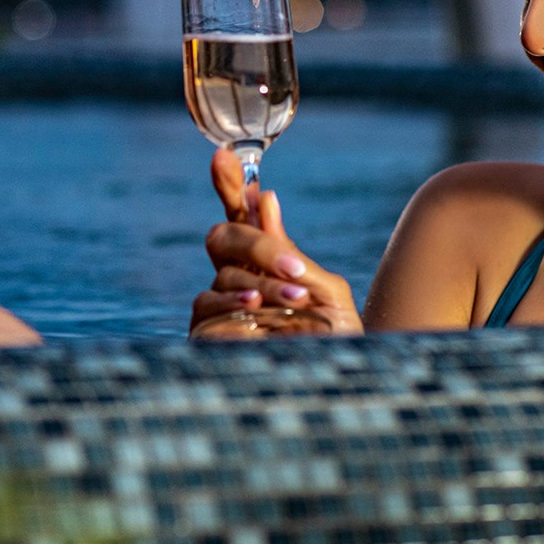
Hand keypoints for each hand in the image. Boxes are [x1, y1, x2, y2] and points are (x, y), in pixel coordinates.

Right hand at [189, 149, 361, 333]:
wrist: (338, 388)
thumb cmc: (337, 344)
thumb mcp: (327, 292)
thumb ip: (291, 250)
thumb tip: (265, 199)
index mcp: (267, 264)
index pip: (240, 217)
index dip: (230, 185)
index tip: (222, 155)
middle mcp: (237, 282)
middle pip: (222, 238)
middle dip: (255, 244)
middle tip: (293, 266)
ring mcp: (218, 309)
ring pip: (221, 275)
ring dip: (259, 285)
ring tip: (296, 302)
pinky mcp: (205, 338)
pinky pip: (209, 310)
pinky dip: (238, 311)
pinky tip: (261, 320)